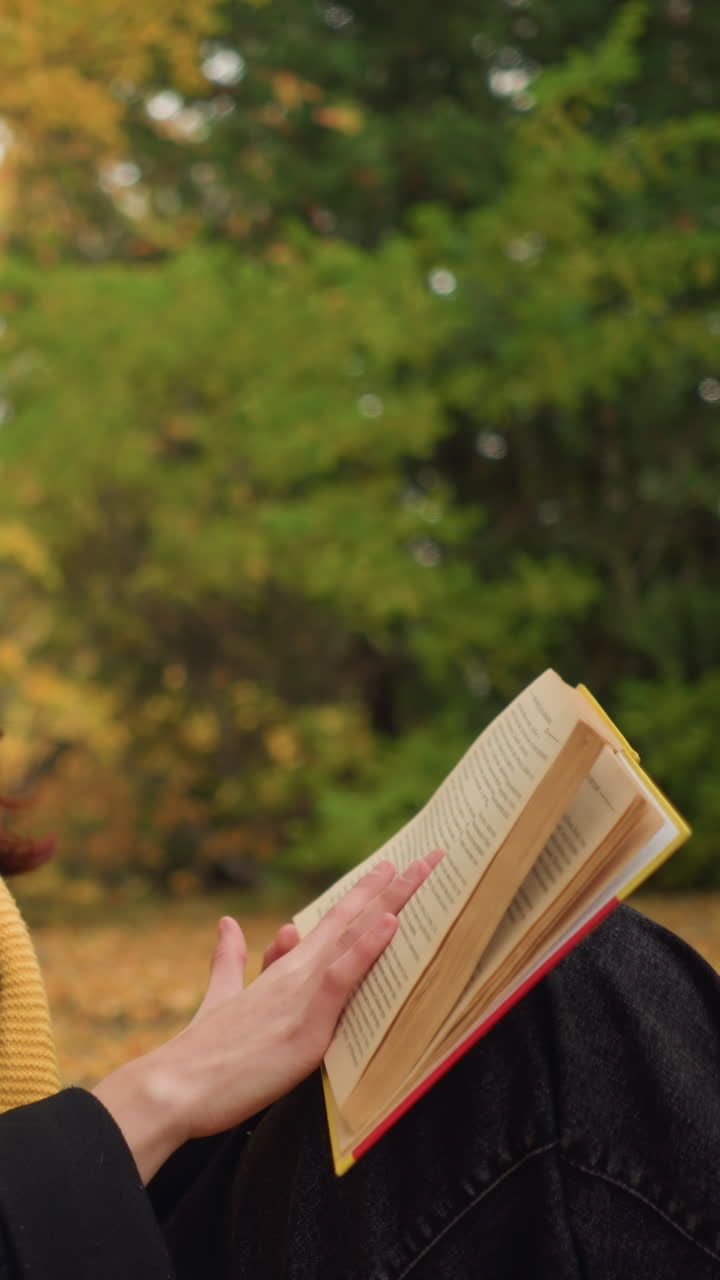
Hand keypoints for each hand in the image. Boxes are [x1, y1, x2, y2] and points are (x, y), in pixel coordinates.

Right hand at [92, 851, 442, 1181]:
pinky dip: (367, 949)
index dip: (365, 895)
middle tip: (428, 857)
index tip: (390, 868)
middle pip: (352, 919)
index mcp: (284, 970)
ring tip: (419, 873)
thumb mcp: (222, 997)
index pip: (334, 923)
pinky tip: (390, 925)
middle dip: (391, 888)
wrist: (174, 1086)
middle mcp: (297, 973)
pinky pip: (342, 977)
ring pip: (354, 937)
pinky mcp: (306, 1023)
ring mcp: (302, 994)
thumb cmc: (201, 1053)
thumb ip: (230, 960)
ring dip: (391, 904)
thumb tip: (228, 924)